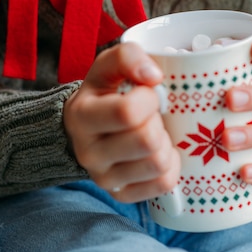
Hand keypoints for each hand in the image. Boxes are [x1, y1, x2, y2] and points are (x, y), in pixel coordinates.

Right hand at [63, 43, 180, 202]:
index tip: (146, 93)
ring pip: (158, 164)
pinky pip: (163, 185)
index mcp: (82, 116)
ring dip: (165, 145)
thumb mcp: (109, 66)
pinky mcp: (121, 195)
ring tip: (153, 133)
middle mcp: (88, 152)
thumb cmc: (104, 93)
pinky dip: (170, 167)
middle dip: (158, 122)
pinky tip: (156, 153)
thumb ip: (129, 56)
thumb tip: (154, 75)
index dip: (149, 98)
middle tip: (151, 116)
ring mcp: (104, 179)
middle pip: (147, 141)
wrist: (85, 128)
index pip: (128, 112)